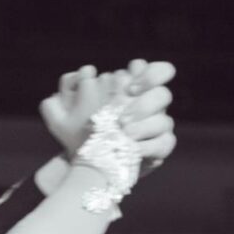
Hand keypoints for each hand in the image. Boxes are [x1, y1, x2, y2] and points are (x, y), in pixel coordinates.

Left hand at [41, 60, 176, 176]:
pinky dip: (150, 147)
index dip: (150, 75)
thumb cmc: (81, 131)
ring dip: (146, 126)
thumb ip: (70, 86)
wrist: (89, 161)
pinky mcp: (159, 146)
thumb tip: (85, 72)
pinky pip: (166, 143)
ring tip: (124, 134)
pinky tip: (133, 150)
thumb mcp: (67, 110)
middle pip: (163, 95)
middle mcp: (149, 106)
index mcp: (133, 91)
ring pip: (165, 121)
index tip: (130, 88)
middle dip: (144, 104)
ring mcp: (157, 126)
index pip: (158, 72)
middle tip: (122, 119)